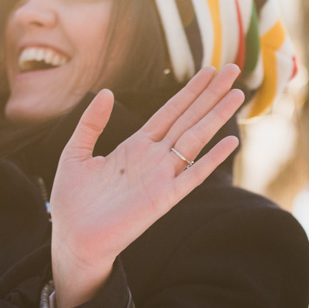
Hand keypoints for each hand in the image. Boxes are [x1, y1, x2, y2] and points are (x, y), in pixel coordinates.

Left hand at [48, 65, 243, 307]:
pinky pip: (193, 176)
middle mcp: (154, 158)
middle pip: (189, 118)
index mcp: (136, 146)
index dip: (190, 90)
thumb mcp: (75, 153)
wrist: (72, 238)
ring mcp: (162, 177)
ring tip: (236, 94)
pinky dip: (211, 159)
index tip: (209, 70)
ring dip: (216, 116)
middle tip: (233, 69)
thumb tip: (107, 92)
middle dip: (211, 94)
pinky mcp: (163, 199)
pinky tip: (230, 141)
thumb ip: (91, 123)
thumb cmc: (72, 202)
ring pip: (195, 139)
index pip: (170, 111)